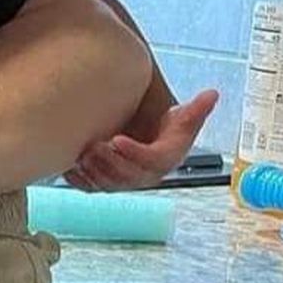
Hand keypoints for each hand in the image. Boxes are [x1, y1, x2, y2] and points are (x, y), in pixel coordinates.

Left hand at [65, 89, 218, 190]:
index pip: (152, 161)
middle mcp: (144, 176)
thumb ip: (196, 109)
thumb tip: (212, 94)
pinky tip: (70, 167)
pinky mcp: (103, 184)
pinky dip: (79, 180)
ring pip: (107, 185)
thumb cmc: (164, 129)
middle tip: (93, 147)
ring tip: (81, 154)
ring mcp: (122, 182)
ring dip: (93, 172)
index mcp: (164, 160)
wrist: (146, 139)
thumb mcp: (182, 118)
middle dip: (109, 164)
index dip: (134, 153)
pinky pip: (90, 188)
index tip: (117, 139)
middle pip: (127, 177)